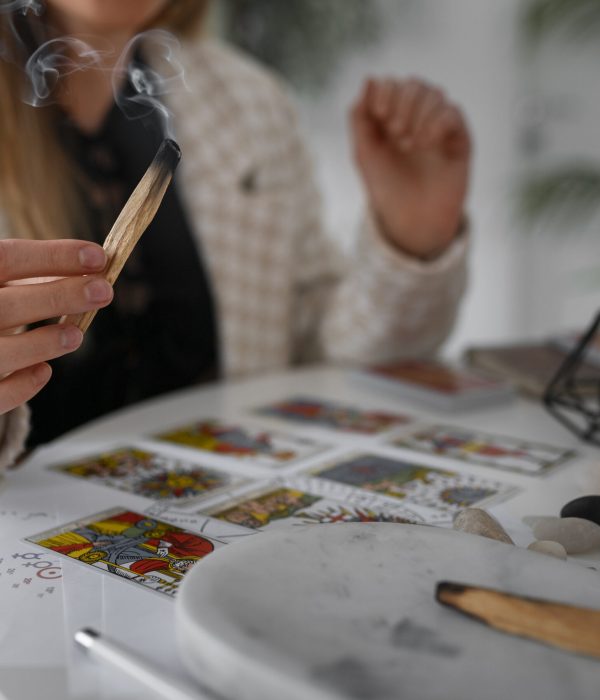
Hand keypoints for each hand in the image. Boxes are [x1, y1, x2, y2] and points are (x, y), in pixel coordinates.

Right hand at [0, 239, 112, 413]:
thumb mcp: (8, 284)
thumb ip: (44, 275)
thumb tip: (97, 271)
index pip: (8, 258)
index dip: (52, 256)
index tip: (98, 257)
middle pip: (5, 305)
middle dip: (57, 297)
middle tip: (103, 292)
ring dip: (41, 343)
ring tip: (77, 336)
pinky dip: (20, 385)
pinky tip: (43, 371)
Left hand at [350, 77, 470, 258]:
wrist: (411, 219)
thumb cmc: (386, 188)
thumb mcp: (364, 153)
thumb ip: (360, 117)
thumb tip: (369, 79)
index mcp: (392, 117)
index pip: (391, 84)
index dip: (385, 93)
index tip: (379, 116)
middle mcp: (417, 117)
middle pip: (414, 84)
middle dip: (402, 104)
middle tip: (396, 133)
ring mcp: (439, 125)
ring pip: (434, 94)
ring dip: (418, 115)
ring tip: (409, 145)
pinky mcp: (459, 138)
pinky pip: (452, 112)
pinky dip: (436, 123)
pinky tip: (425, 144)